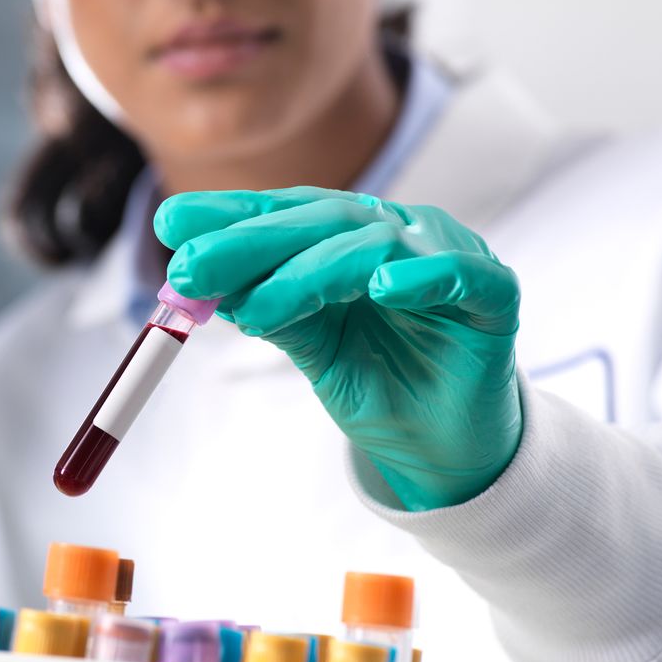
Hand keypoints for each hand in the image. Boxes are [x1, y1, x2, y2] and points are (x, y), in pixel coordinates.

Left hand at [155, 187, 522, 510]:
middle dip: (249, 243)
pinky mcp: (493, 295)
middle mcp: (395, 234)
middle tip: (190, 268)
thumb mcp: (309, 346)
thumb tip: (197, 284)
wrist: (444, 448)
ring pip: (374, 245)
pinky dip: (422, 274)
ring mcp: (446, 257)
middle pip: (320, 220)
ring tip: (255, 309)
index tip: (168, 223)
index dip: (229, 215)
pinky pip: (460, 274)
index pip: (284, 213)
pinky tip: (381, 286)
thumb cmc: (378, 385)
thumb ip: (269, 308)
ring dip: (309, 273)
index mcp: (348, 238)